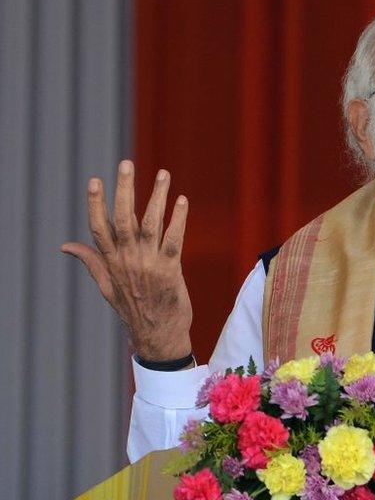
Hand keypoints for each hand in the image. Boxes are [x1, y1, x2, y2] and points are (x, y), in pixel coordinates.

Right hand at [61, 160, 192, 361]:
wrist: (158, 335)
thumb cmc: (133, 309)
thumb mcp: (106, 286)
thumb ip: (90, 261)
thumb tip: (66, 245)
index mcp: (111, 262)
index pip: (98, 227)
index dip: (96, 203)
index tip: (95, 180)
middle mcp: (128, 259)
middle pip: (123, 218)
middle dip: (125, 189)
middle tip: (126, 163)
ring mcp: (149, 263)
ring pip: (152, 223)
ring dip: (157, 197)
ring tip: (163, 174)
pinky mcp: (171, 269)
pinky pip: (175, 239)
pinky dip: (179, 219)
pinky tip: (182, 200)